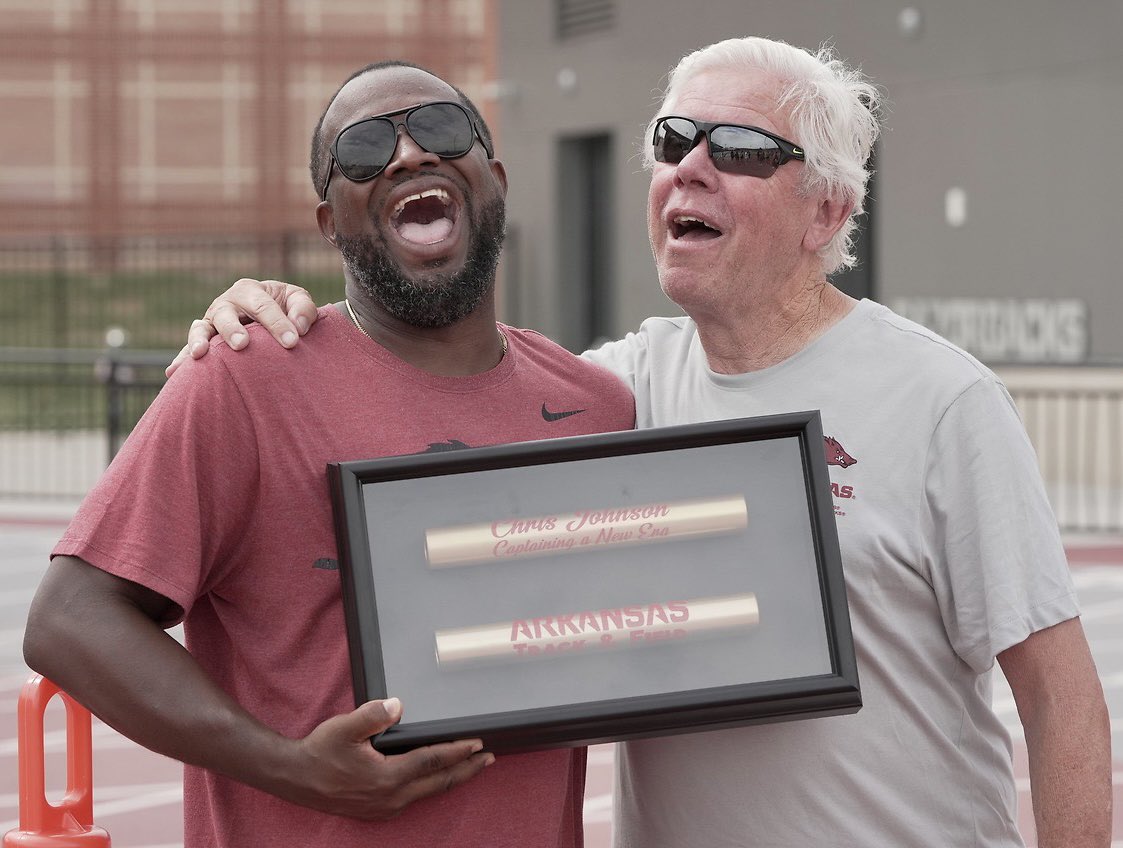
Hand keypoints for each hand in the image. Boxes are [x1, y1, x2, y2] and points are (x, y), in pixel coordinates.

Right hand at [165, 278, 319, 376]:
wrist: (270, 319)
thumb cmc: (286, 309)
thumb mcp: (297, 301)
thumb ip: (303, 309)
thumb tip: (299, 327)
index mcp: (250, 290)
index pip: (263, 306)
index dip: (277, 323)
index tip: (292, 342)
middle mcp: (226, 303)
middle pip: (226, 314)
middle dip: (233, 329)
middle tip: (242, 345)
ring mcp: (212, 322)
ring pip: (201, 329)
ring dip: (199, 341)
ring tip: (200, 354)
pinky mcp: (205, 341)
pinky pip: (189, 349)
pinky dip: (181, 359)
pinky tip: (173, 373)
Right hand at [278, 697, 494, 819]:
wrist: (295, 778)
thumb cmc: (319, 751)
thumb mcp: (344, 727)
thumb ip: (372, 715)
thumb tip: (397, 706)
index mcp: (387, 778)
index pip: (433, 762)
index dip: (458, 752)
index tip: (478, 743)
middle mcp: (391, 798)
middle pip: (439, 783)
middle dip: (467, 770)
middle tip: (489, 759)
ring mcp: (385, 808)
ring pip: (428, 792)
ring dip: (451, 779)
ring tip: (470, 768)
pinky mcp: (378, 811)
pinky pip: (413, 799)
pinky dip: (431, 787)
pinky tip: (435, 779)